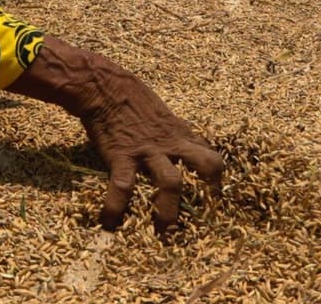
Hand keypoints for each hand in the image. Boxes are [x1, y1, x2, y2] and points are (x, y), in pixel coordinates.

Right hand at [10, 37, 225, 232]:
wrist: (103, 87)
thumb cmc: (133, 100)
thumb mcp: (164, 116)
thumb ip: (176, 134)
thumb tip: (188, 148)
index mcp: (181, 134)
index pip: (210, 155)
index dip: (216, 178)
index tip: (213, 197)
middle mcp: (171, 144)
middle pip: (206, 163)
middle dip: (210, 190)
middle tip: (204, 215)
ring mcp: (148, 151)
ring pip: (171, 182)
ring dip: (168, 211)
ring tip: (164, 232)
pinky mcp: (123, 156)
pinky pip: (123, 186)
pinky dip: (116, 207)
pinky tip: (110, 224)